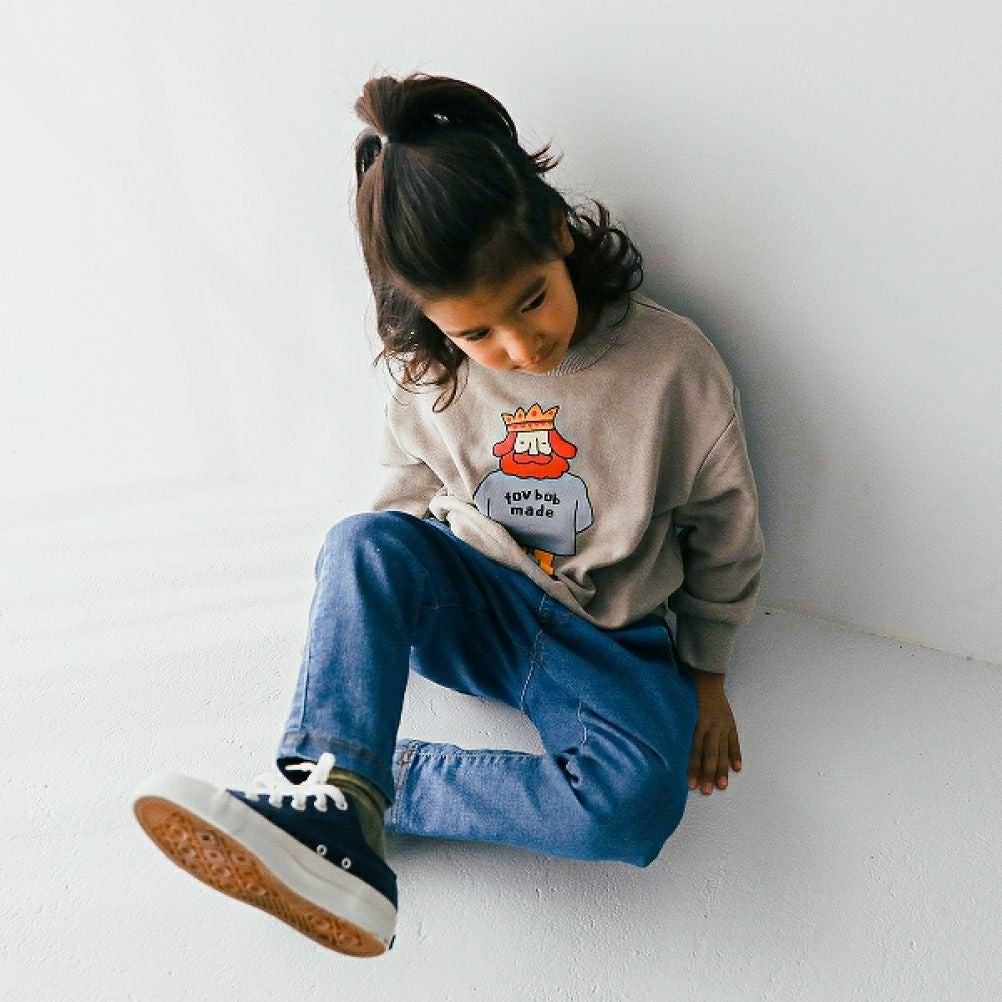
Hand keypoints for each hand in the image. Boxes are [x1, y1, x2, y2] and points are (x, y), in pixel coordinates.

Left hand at [687, 669, 741, 794]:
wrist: (705, 676)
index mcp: (695, 722)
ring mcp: (722, 725)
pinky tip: (737, 768)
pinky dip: (736, 754)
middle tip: (706, 790)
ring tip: (722, 785)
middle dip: (707, 773)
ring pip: (722, 750)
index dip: (692, 767)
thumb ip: (676, 727)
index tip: (690, 784)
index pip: (694, 750)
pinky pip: (734, 741)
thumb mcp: (677, 709)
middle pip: (709, 754)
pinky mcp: (730, 722)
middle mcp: (710, 725)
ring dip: (722, 769)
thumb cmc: (685, 693)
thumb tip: (666, 749)